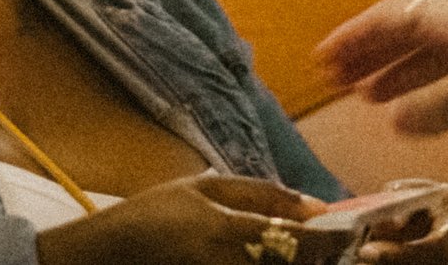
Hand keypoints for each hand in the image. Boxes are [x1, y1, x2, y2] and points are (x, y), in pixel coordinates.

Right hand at [35, 174, 324, 264]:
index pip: (300, 245)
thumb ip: (261, 193)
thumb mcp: (203, 190)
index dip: (331, 242)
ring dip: (292, 264)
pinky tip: (259, 259)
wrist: (99, 260)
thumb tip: (317, 205)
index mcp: (227, 234)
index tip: (347, 235)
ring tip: (283, 250)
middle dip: (312, 259)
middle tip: (320, 246)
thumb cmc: (150, 218)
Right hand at [316, 0, 447, 134]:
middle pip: (406, 35)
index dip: (356, 38)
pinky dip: (432, 93)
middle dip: (370, 55)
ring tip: (366, 97)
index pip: (391, 19)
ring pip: (430, 58)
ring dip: (397, 75)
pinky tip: (420, 114)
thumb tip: (394, 123)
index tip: (324, 58)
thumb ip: (446, 103)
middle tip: (335, 80)